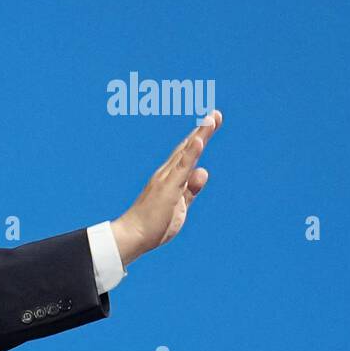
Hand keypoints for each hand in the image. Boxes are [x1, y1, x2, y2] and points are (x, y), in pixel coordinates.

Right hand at [111, 110, 221, 266]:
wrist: (133, 236)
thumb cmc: (153, 224)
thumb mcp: (180, 206)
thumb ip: (192, 190)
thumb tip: (203, 171)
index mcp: (170, 179)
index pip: (187, 155)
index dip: (199, 139)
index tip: (210, 123)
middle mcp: (167, 174)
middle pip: (188, 148)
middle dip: (203, 130)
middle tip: (216, 113)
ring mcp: (167, 179)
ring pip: (186, 152)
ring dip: (200, 135)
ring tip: (212, 118)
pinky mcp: (168, 187)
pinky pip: (182, 167)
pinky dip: (191, 152)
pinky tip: (199, 139)